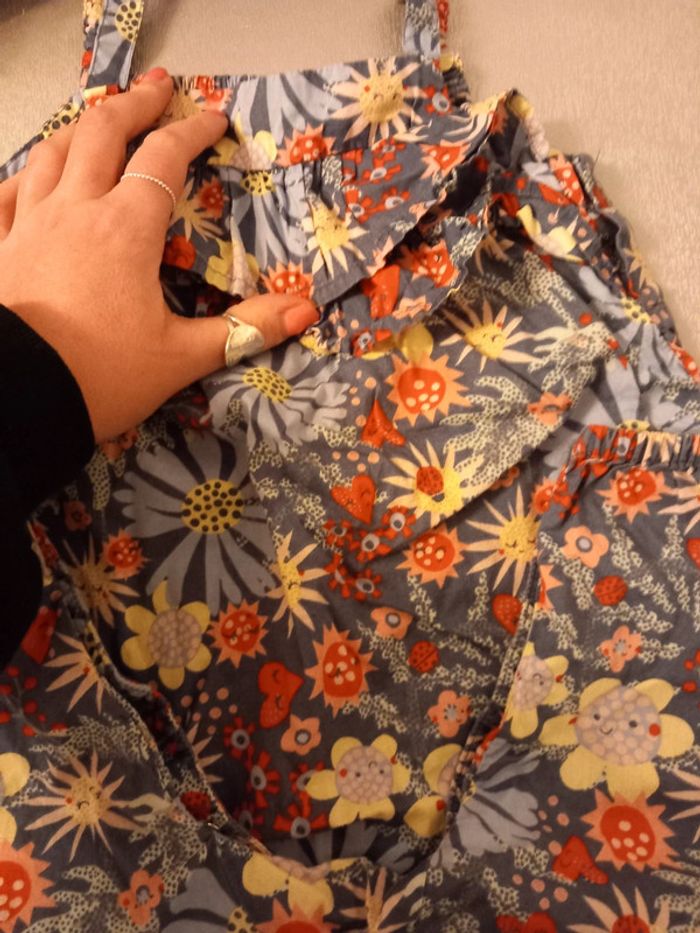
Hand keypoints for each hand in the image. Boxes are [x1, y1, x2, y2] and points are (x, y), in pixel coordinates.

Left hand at [0, 67, 316, 442]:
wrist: (19, 400)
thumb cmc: (103, 377)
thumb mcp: (182, 356)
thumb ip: (244, 329)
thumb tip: (306, 311)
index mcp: (126, 228)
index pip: (164, 158)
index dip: (192, 131)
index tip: (214, 117)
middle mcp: (76, 209)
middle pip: (104, 132)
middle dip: (136, 104)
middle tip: (159, 89)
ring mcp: (30, 223)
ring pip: (52, 151)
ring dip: (81, 127)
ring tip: (101, 118)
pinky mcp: (0, 246)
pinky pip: (8, 193)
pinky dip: (26, 174)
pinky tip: (33, 176)